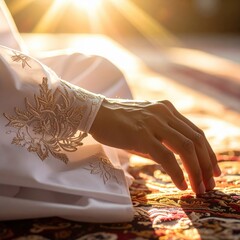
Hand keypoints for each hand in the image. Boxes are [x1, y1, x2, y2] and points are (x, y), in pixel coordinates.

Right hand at [89, 98, 220, 193]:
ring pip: (185, 147)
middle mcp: (164, 112)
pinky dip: (177, 172)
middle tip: (210, 183)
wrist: (96, 112)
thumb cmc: (120, 121)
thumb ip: (162, 137)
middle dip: (207, 164)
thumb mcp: (146, 124)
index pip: (196, 132)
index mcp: (167, 109)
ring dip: (196, 170)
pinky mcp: (141, 134)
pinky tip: (181, 184)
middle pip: (196, 140)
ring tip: (199, 188)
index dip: (208, 153)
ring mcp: (153, 122)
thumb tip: (175, 161)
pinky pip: (166, 156)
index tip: (212, 170)